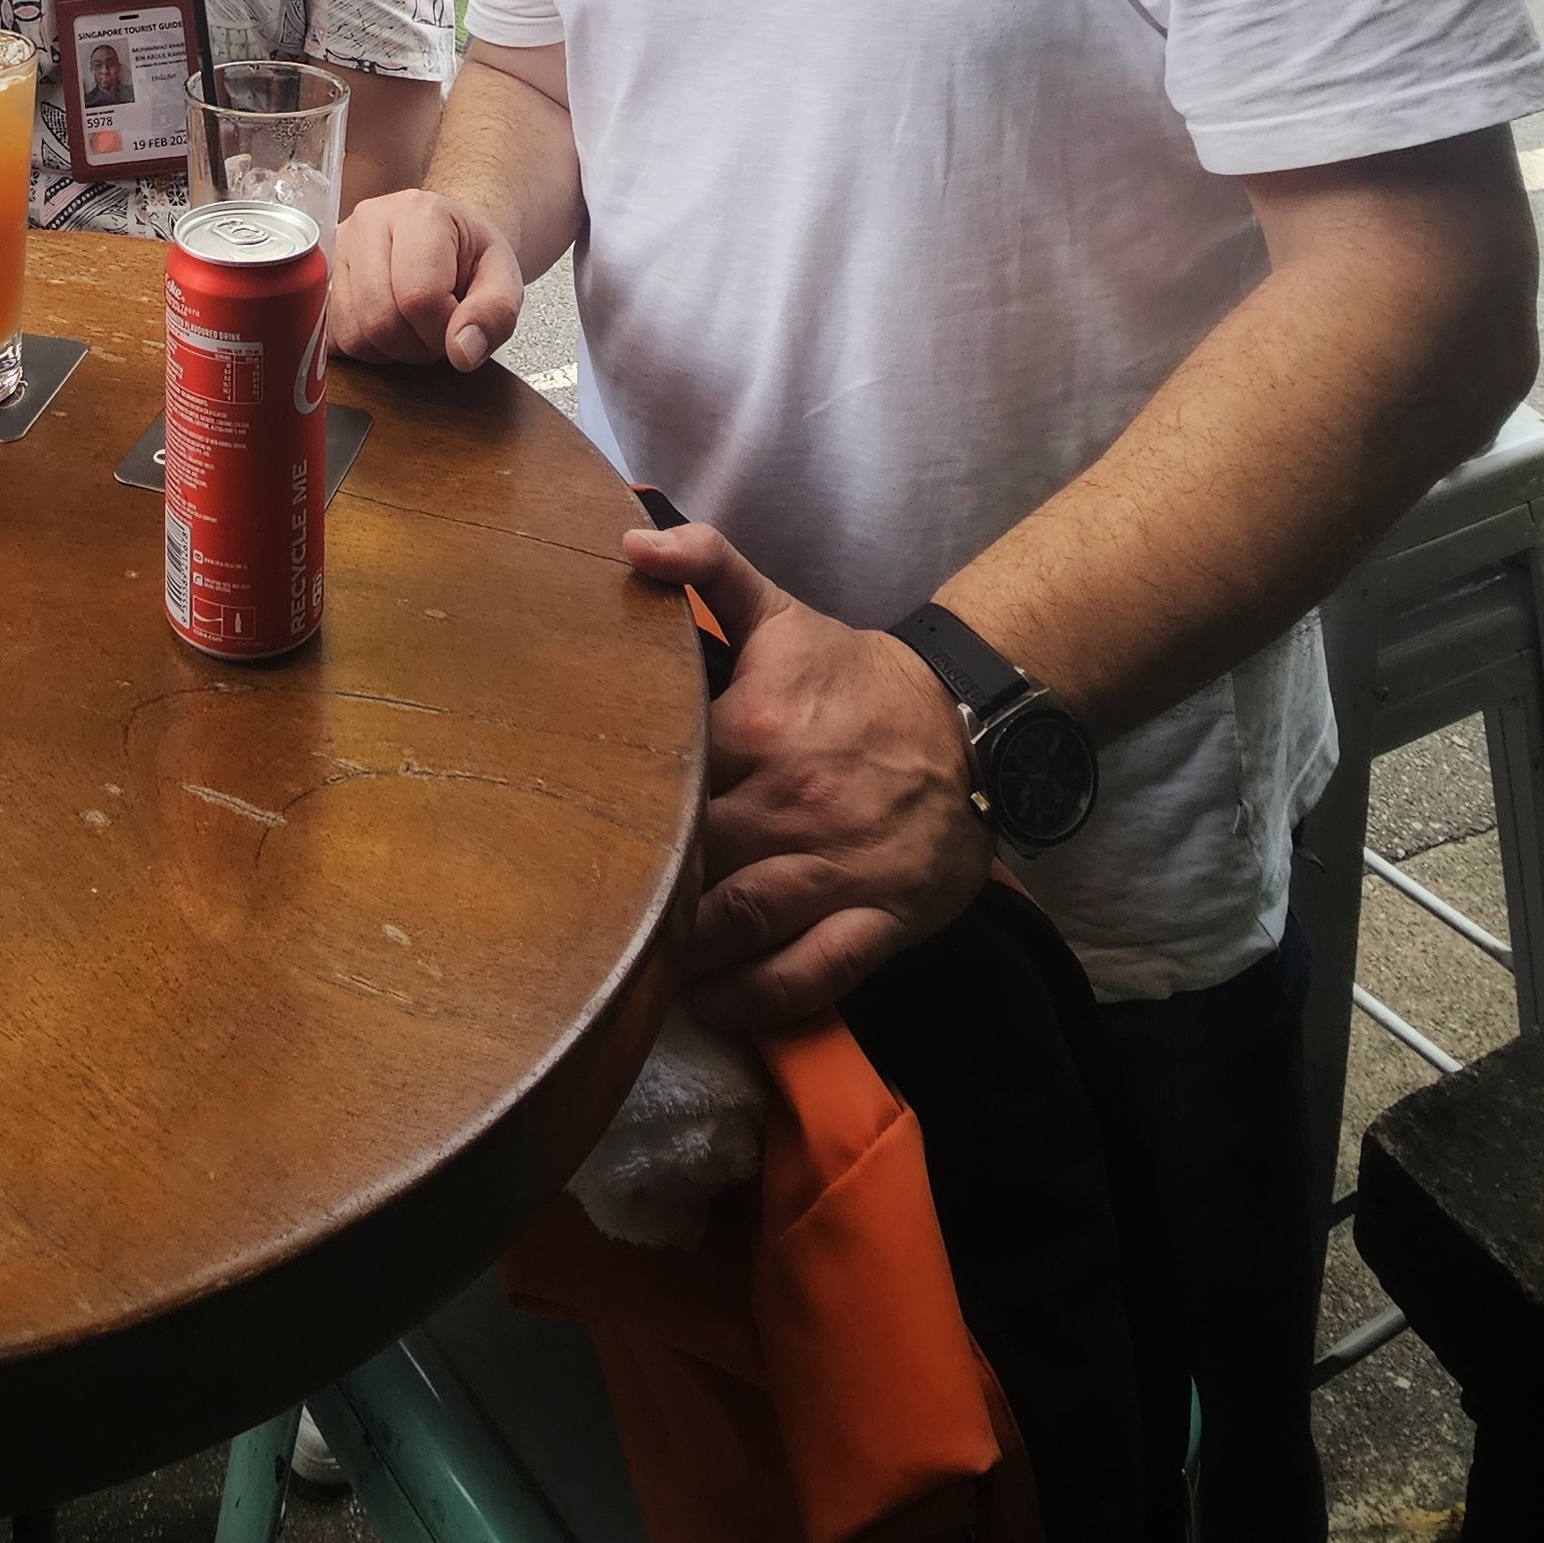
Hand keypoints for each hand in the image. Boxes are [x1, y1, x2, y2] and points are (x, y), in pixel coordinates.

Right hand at [328, 188, 522, 367]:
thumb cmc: (472, 255)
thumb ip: (495, 314)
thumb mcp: (504, 279)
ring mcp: (338, 246)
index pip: (420, 296)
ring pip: (353, 332)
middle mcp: (369, 220)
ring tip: (413, 326)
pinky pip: (332, 336)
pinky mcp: (319, 275)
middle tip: (436, 331)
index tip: (458, 327)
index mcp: (419, 212)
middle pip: (381, 318)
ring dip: (389, 349)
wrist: (448, 238)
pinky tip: (387, 326)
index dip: (442, 332)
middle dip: (416, 345)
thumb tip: (462, 351)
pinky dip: (363, 346)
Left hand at [627, 520, 992, 1031]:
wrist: (972, 724)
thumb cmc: (856, 680)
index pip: (663, 782)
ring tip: (639, 965)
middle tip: (592, 913)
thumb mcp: (782, 613)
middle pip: (691, 863)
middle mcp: (790, 805)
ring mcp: (836, 870)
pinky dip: (755, 1000)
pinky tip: (710, 1003)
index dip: (617, 813)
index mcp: (753, 732)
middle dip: (642, 892)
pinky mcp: (879, 922)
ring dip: (684, 953)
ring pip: (742, 926)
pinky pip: (809, 975)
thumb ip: (706, 566)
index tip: (571, 833)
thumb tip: (628, 539)